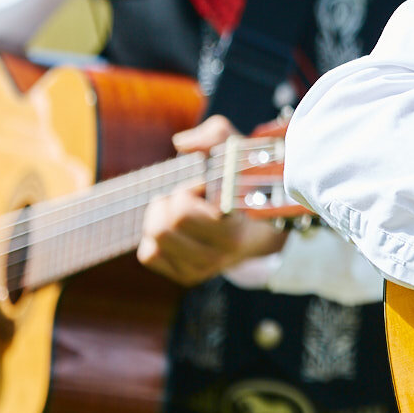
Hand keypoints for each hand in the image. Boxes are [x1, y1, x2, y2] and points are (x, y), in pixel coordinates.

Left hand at [136, 117, 285, 285]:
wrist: (264, 229)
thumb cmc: (246, 184)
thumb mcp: (240, 153)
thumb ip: (216, 135)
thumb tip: (180, 143)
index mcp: (235, 226)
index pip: (186, 212)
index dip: (191, 189)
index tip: (206, 182)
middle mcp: (221, 252)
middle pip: (166, 225)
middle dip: (173, 200)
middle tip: (190, 193)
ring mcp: (205, 268)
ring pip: (156, 240)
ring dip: (161, 217)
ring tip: (181, 207)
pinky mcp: (189, 276)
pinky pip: (149, 255)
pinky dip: (153, 238)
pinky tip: (174, 227)